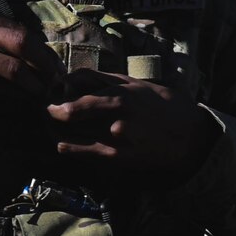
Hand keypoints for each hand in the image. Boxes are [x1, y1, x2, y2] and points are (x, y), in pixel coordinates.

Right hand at [0, 1, 64, 108]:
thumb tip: (29, 48)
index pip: (20, 28)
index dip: (39, 48)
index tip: (51, 63)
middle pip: (24, 42)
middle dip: (46, 62)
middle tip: (57, 78)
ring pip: (17, 67)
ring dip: (36, 82)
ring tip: (45, 92)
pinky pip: (4, 86)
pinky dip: (20, 94)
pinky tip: (27, 99)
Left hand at [47, 68, 218, 178]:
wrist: (191, 139)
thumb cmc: (165, 107)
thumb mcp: (139, 86)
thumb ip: (109, 81)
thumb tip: (78, 76)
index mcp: (122, 92)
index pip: (79, 83)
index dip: (60, 87)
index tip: (52, 89)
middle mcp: (116, 114)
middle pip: (70, 110)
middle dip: (52, 109)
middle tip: (44, 109)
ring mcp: (115, 138)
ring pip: (71, 134)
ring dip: (55, 130)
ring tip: (49, 126)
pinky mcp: (117, 158)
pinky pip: (82, 153)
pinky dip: (68, 147)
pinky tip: (62, 144)